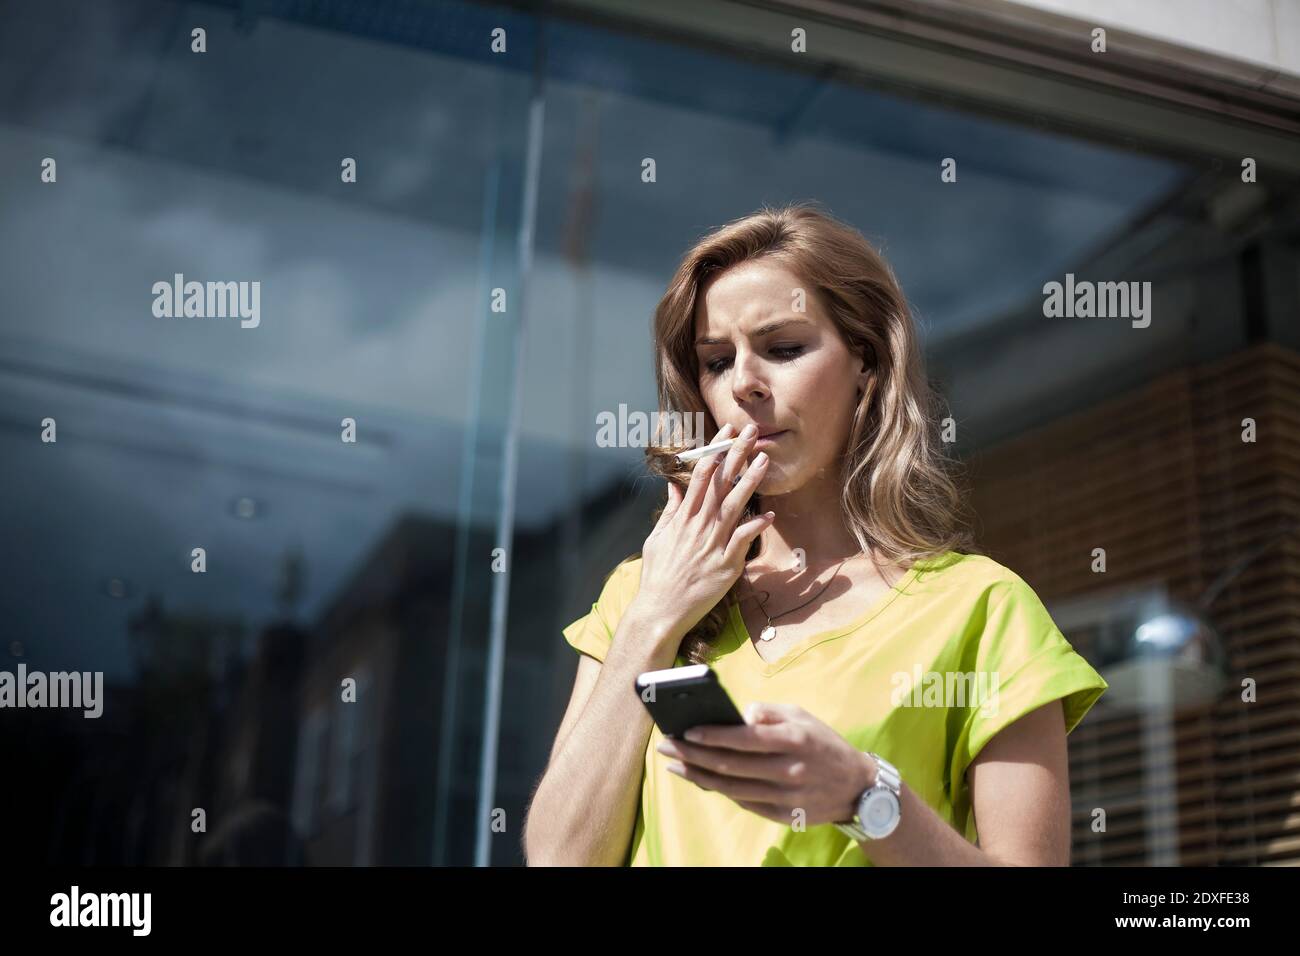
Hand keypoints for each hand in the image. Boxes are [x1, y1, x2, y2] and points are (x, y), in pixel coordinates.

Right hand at [630, 422, 773, 641]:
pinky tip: (769, 514)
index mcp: (684, 518)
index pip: (702, 476)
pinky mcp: (725, 564)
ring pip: (735, 505)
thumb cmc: (658, 575)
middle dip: (736, 455)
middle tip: (751, 433)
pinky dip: (756, 526)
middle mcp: (699, 526)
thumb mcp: (656, 538)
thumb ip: (670, 511)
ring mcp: (713, 544)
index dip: (716, 451)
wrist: (661, 609)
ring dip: (750, 481)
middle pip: (721, 483)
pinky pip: (743, 540)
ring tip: (765, 460)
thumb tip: (674, 487)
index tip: (727, 432)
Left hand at [655, 702, 875, 826]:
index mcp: (795, 739)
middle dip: (694, 754)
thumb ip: (769, 712)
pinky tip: (700, 778)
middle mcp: (790, 769)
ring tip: (674, 763)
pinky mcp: (784, 815)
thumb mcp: (802, 716)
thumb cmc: (822, 744)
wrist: (857, 788)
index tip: (686, 730)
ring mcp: (787, 796)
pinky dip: (719, 790)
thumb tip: (737, 716)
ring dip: (698, 775)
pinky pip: (744, 802)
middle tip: (666, 745)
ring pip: (732, 788)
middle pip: (732, 765)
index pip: (746, 738)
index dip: (713, 735)